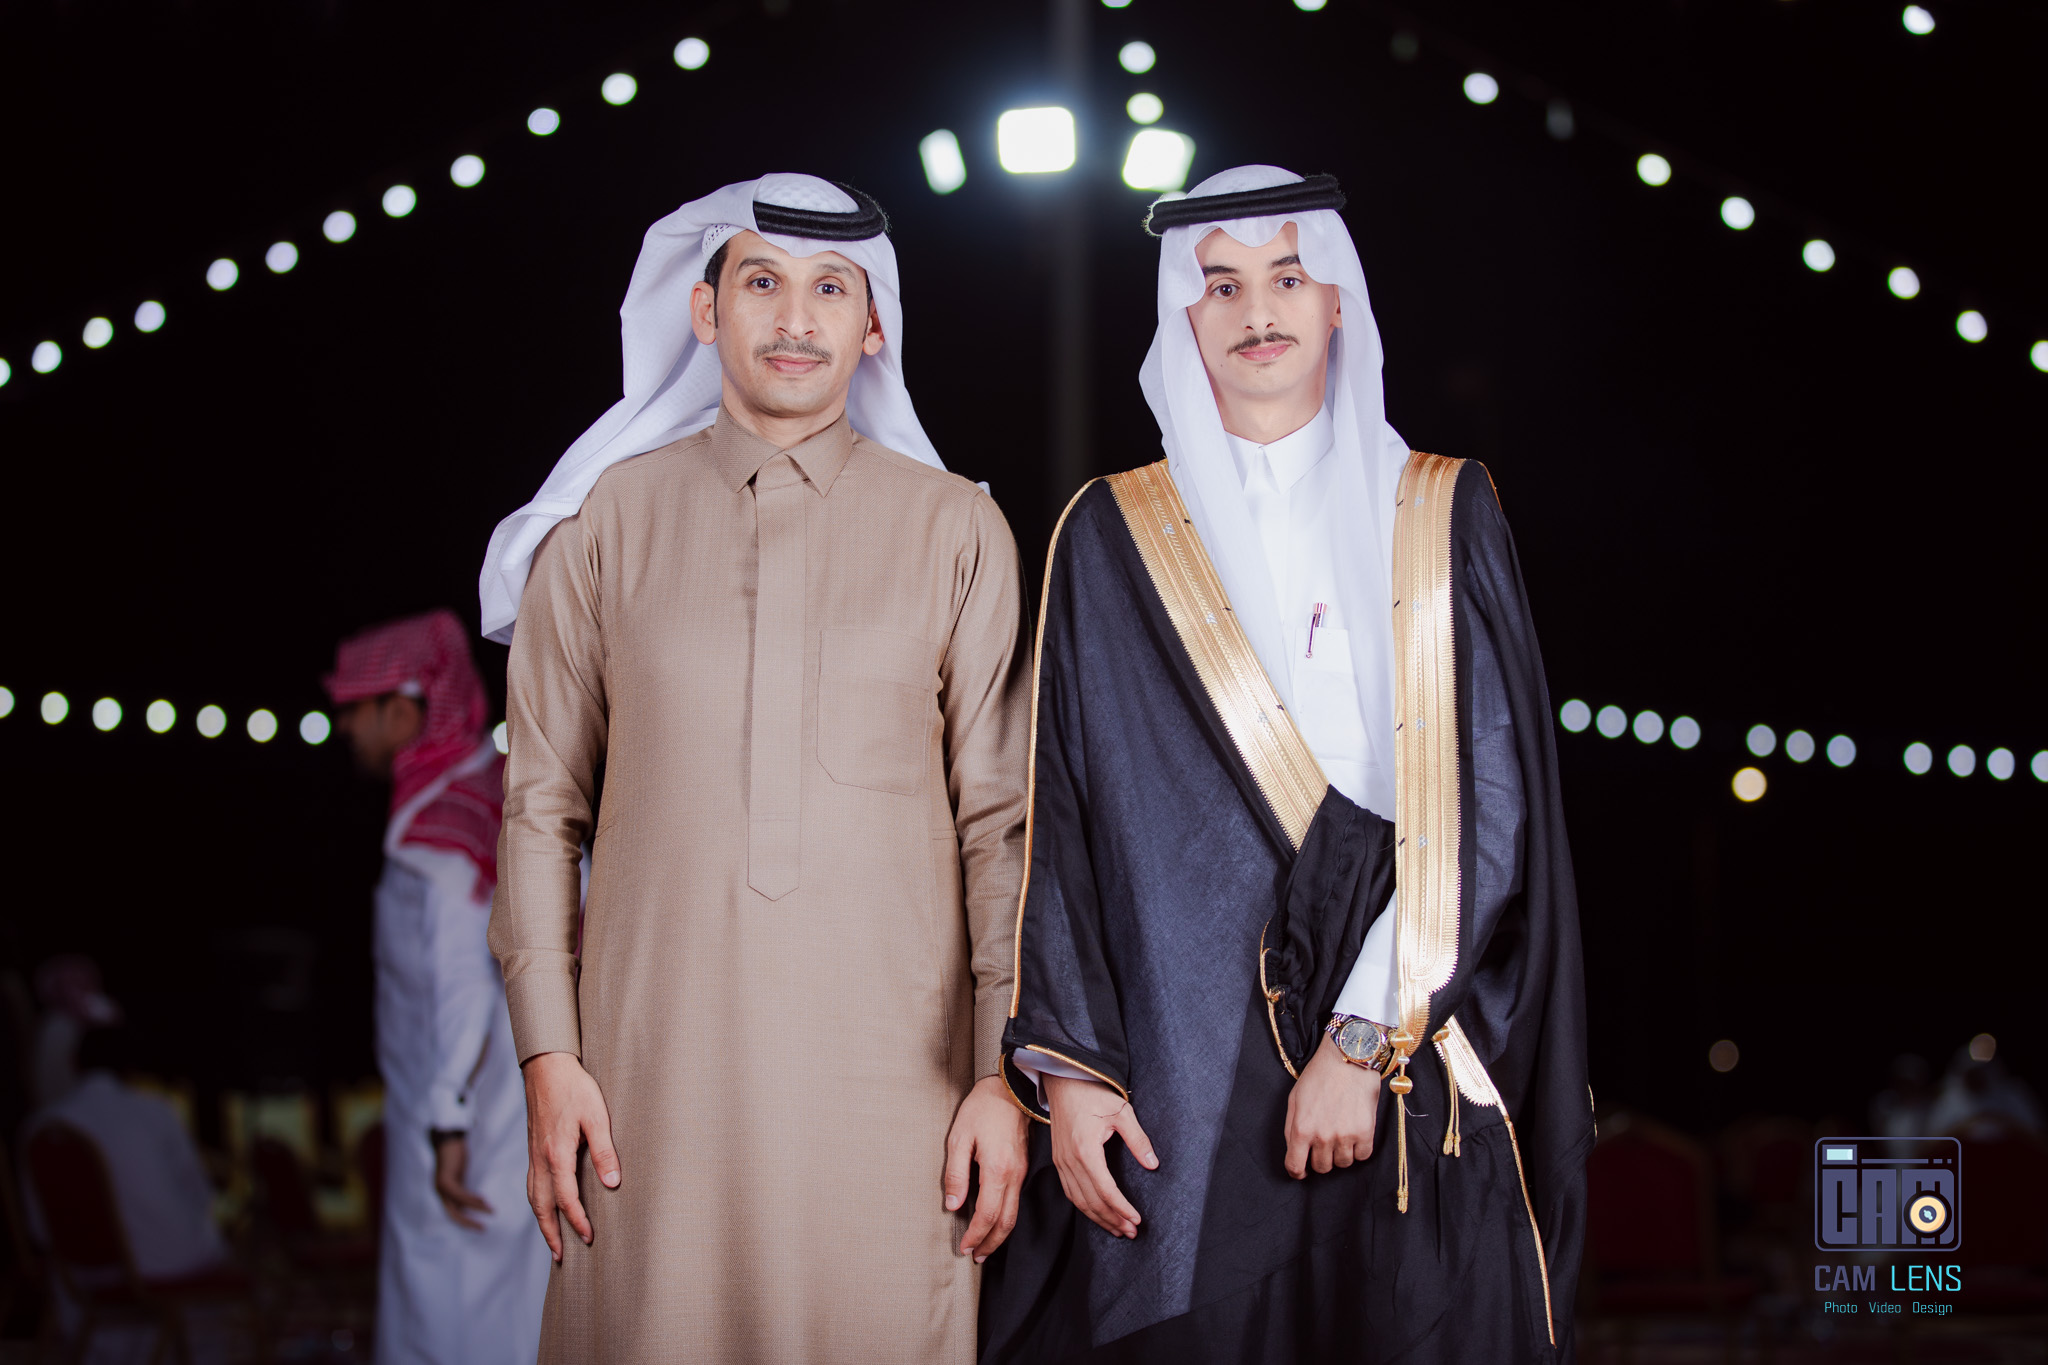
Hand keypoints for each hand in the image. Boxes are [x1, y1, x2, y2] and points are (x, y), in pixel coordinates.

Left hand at [431, 1133, 492, 1230]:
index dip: (466, 1221)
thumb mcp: (460, 1172)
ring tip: (491, 1211)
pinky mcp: (445, 1180)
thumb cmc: (456, 1153)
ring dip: (475, 1210)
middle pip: (453, 1215)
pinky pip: (460, 1194)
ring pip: (457, 1206)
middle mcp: (440, 1192)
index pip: (454, 1212)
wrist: (447, 1138)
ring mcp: (441, 1187)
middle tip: (483, 1229)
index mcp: (444, 1192)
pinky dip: (472, 1199)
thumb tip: (476, 1196)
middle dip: (468, 1223)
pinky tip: (484, 1201)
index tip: (480, 1225)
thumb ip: (463, 1185)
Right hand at [522, 1051, 619, 1261]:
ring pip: (533, 1197)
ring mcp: (533, 1155)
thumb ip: (604, 1150)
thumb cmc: (574, 1088)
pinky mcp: (532, 1148)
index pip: (566, 1199)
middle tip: (561, 1257)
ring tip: (551, 1240)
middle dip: (551, 1234)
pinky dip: (536, 1203)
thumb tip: (613, 1183)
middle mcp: (540, 1159)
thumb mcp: (597, 1116)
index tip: (589, 1238)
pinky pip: (531, 1184)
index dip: (577, 1221)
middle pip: (542, 1207)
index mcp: (557, 1155)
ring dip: (541, 1222)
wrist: (546, 1066)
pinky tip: (543, 1206)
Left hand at [943, 1075, 1029, 1262]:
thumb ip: (955, 1174)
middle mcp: (1014, 1175)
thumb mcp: (959, 1138)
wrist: (1010, 1088)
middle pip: (1006, 1222)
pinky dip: (1006, 1219)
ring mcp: (1022, 1171)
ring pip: (1014, 1214)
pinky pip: (1017, 1201)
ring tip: (985, 1247)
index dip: (976, 1235)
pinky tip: (995, 1222)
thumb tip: (953, 1205)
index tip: (964, 1248)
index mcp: (997, 1169)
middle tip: (976, 1257)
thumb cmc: (982, 1109)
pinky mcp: (1023, 1167)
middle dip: (990, 1243)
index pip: (988, 1214)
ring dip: (1000, 1235)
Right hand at [1045, 1075, 1156, 1238]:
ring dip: (1098, 1218)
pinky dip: (1084, 1207)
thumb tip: (1153, 1164)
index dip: (1121, 1208)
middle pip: (1091, 1201)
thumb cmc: (1093, 1093)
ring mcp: (1061, 1162)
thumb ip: (1137, 1139)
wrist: (1064, 1080)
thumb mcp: (1121, 1111)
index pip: (1105, 1190)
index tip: (1137, 1220)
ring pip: (1079, 1201)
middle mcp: (1070, 1160)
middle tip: (1131, 1232)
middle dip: (1112, 1220)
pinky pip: (1070, 1192)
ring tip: (1117, 1229)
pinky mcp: (1059, 1161)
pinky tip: (1097, 1213)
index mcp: (1085, 1150)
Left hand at [1283, 1033, 1380, 1178]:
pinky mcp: (1365, 1133)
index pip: (1295, 1166)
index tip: (1301, 1170)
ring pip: (1342, 1164)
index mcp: (1301, 1128)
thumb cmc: (1319, 1076)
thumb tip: (1294, 1151)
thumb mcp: (1294, 1099)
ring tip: (1340, 1134)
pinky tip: (1354, 1134)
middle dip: (1320, 1159)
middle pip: (1321, 1168)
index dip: (1297, 1172)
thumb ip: (1291, 1128)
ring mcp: (1345, 1136)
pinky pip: (1362, 1156)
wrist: (1348, 1058)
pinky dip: (1358, 1149)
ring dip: (1340, 1154)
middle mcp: (1322, 1136)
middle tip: (1323, 1144)